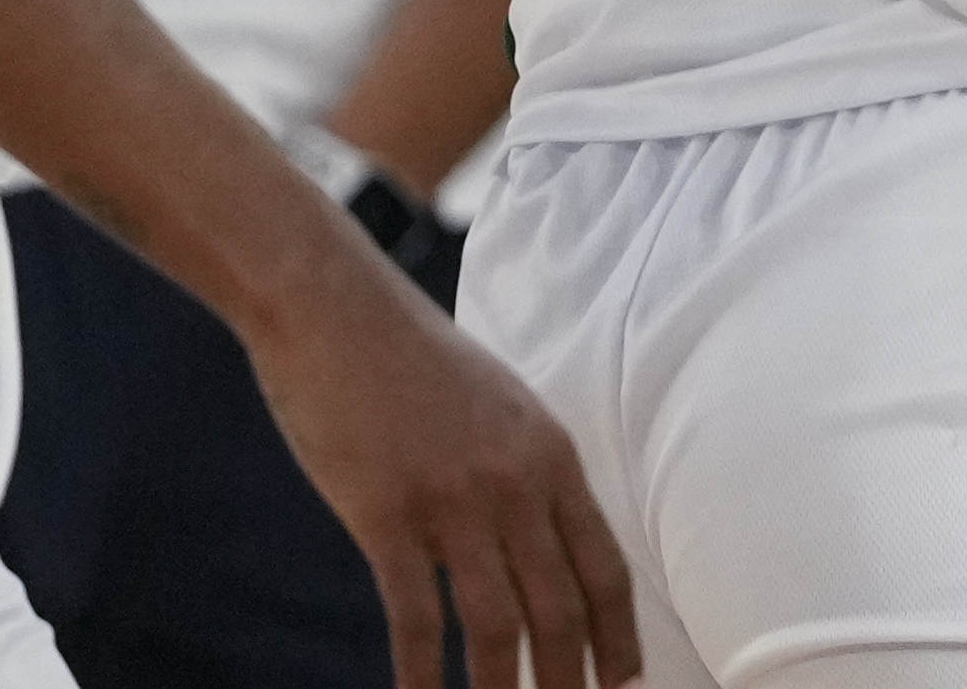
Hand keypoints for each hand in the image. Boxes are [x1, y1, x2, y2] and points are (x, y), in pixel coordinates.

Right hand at [246, 267, 642, 688]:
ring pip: (496, 624)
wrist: (339, 313)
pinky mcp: (387, 517)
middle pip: (559, 607)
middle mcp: (516, 483)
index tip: (627, 679)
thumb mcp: (501, 406)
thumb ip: (526, 470)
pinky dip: (423, 677)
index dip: (618, 633)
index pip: (603, 565)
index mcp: (551, 456)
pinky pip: (415, 618)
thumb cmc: (414, 360)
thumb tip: (543, 536)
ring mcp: (453, 502)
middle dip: (570, 678)